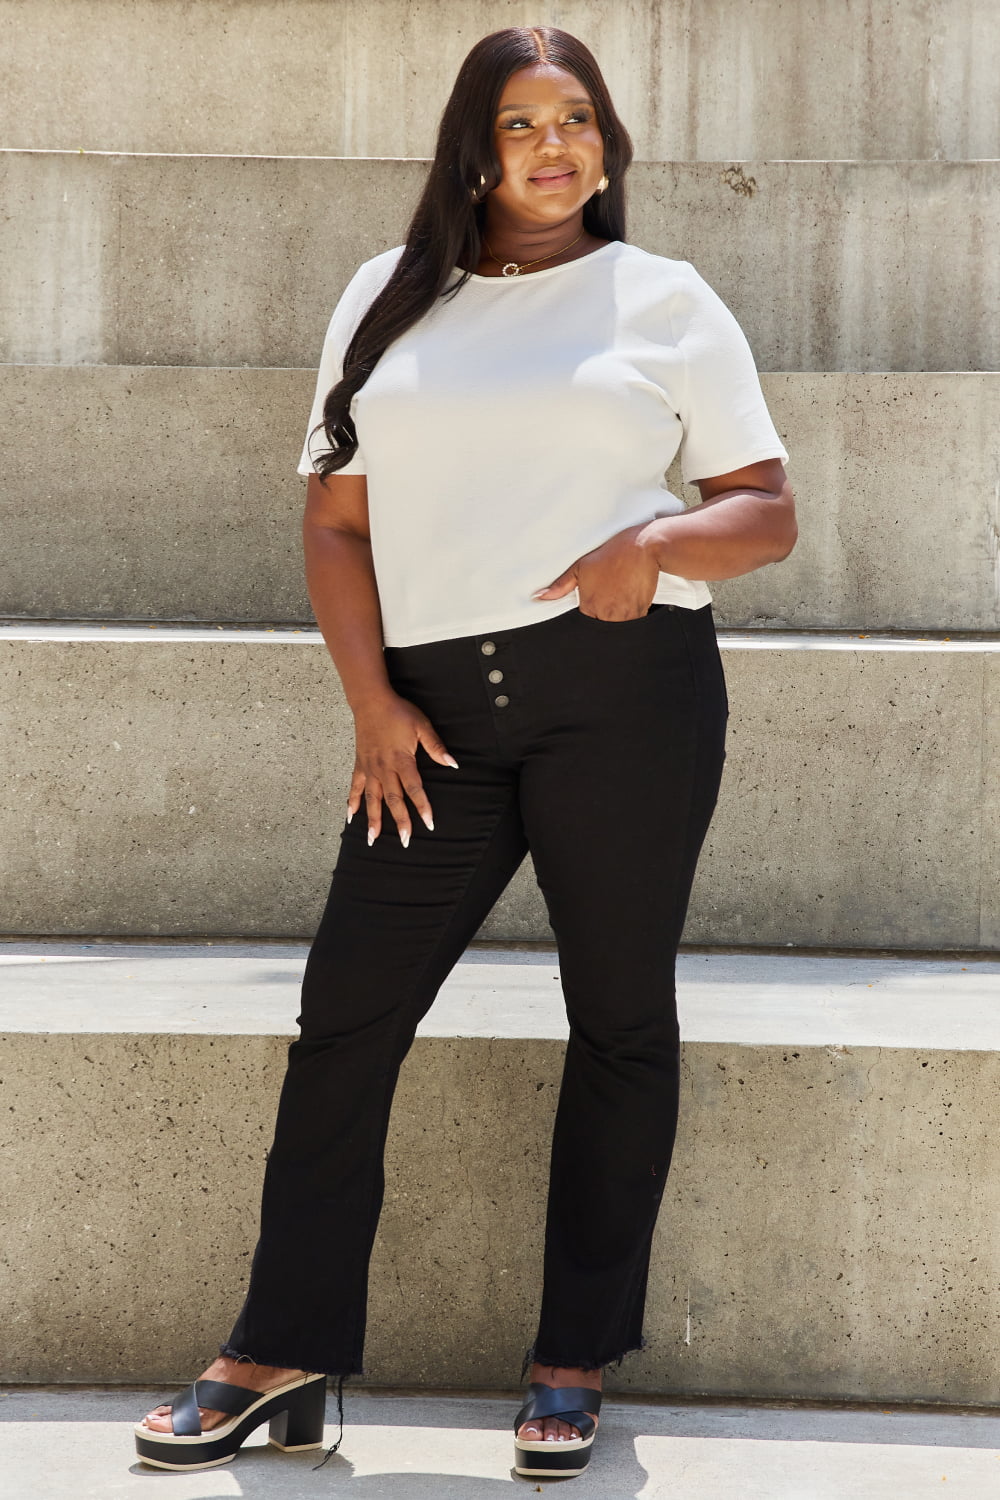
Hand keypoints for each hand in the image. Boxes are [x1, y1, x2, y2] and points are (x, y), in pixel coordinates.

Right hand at [348, 689, 458, 846]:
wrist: (371, 701)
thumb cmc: (398, 712)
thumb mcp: (422, 725)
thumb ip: (436, 746)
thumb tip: (452, 763)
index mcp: (401, 760)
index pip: (414, 789)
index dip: (422, 807)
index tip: (429, 824)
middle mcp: (384, 768)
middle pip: (393, 800)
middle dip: (400, 821)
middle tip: (406, 841)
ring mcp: (369, 768)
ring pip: (372, 799)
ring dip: (373, 820)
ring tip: (373, 839)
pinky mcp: (360, 764)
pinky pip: (354, 787)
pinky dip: (352, 802)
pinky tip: (350, 817)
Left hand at [531, 523, 659, 620]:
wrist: (642, 547)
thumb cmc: (614, 553)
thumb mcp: (581, 566)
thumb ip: (561, 586)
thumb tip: (541, 596)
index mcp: (590, 605)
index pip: (584, 622)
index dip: (589, 611)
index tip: (595, 601)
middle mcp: (607, 614)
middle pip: (600, 626)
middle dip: (602, 616)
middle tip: (609, 595)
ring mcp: (625, 615)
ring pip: (616, 627)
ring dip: (616, 616)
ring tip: (619, 595)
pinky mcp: (640, 611)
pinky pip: (632, 622)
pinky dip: (630, 614)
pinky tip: (628, 596)